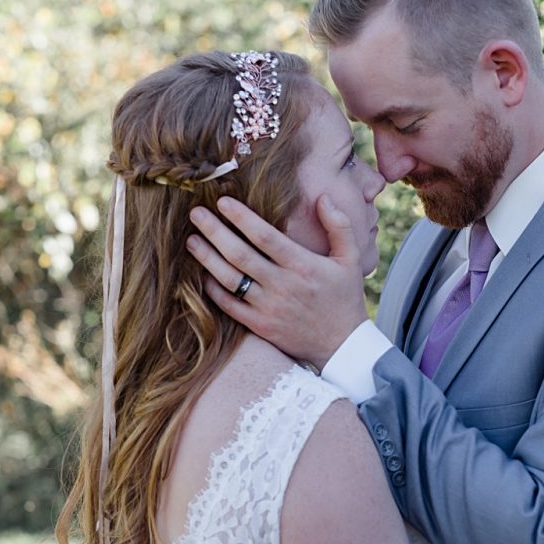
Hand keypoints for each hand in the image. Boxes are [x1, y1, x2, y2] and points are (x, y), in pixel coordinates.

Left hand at [187, 196, 365, 365]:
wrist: (343, 345)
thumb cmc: (345, 298)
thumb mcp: (351, 260)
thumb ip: (339, 226)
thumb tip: (323, 198)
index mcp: (303, 266)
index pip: (265, 236)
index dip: (241, 217)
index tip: (222, 202)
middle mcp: (283, 285)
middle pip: (240, 254)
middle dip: (214, 231)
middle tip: (196, 214)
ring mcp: (269, 307)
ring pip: (230, 278)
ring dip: (207, 257)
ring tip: (192, 240)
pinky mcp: (260, 325)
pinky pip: (229, 305)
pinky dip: (213, 289)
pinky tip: (203, 274)